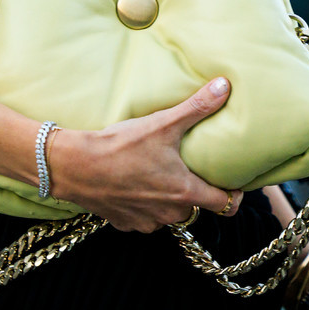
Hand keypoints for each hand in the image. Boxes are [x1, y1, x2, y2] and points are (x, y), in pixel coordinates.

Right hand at [48, 77, 243, 231]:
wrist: (74, 166)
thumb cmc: (120, 146)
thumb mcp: (162, 123)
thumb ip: (197, 107)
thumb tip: (225, 86)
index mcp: (184, 193)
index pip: (225, 205)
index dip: (233, 195)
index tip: (234, 184)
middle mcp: (169, 214)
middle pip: (196, 208)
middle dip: (196, 192)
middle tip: (190, 170)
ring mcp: (146, 221)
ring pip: (169, 214)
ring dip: (168, 199)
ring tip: (160, 174)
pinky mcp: (125, 224)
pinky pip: (144, 217)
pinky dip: (144, 204)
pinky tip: (135, 183)